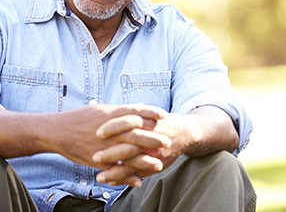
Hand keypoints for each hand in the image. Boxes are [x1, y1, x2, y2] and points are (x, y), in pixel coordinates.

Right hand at [47, 104, 165, 178]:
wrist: (57, 131)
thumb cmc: (81, 118)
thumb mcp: (102, 109)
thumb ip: (121, 110)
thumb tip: (139, 106)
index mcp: (111, 114)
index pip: (135, 111)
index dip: (151, 112)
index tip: (165, 115)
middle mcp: (109, 129)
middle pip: (135, 133)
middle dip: (153, 138)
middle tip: (168, 142)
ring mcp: (103, 145)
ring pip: (127, 153)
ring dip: (144, 160)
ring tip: (159, 164)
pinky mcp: (96, 159)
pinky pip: (114, 169)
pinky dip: (126, 176)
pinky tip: (138, 181)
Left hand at [92, 106, 238, 186]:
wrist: (186, 132)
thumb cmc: (162, 122)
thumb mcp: (149, 113)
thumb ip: (132, 113)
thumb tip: (110, 108)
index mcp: (147, 121)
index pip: (128, 122)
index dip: (113, 127)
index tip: (97, 132)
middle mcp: (150, 137)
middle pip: (130, 144)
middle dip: (112, 152)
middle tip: (95, 156)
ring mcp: (154, 152)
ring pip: (134, 162)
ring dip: (116, 171)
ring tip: (99, 177)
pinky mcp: (157, 162)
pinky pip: (139, 172)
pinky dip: (126, 178)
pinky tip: (112, 182)